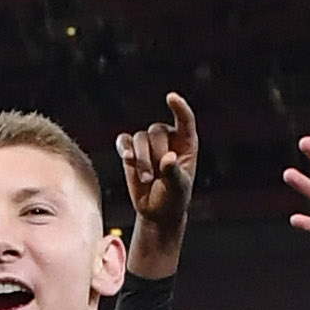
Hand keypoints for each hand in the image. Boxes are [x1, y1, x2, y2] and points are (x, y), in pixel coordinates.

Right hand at [116, 92, 197, 278]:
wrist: (157, 211)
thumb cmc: (174, 198)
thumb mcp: (179, 188)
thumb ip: (174, 172)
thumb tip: (168, 158)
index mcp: (186, 142)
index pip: (185, 119)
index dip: (179, 107)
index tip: (171, 97)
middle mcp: (167, 138)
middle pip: (156, 131)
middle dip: (154, 154)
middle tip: (155, 177)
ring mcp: (148, 144)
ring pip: (139, 138)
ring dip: (140, 159)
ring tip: (145, 180)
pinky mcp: (131, 151)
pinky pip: (124, 141)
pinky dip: (124, 148)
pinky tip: (127, 158)